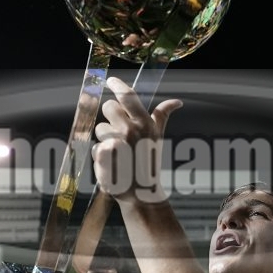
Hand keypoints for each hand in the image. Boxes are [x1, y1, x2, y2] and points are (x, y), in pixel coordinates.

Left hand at [93, 77, 181, 202]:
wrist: (140, 192)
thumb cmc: (148, 163)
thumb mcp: (157, 138)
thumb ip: (162, 116)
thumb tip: (177, 102)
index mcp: (145, 123)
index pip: (129, 97)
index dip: (118, 85)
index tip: (111, 80)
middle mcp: (131, 130)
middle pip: (109, 107)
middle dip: (111, 118)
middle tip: (120, 134)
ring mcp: (117, 142)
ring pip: (99, 128)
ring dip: (105, 138)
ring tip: (118, 153)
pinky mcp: (104, 155)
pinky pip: (95, 145)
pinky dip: (100, 155)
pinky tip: (111, 163)